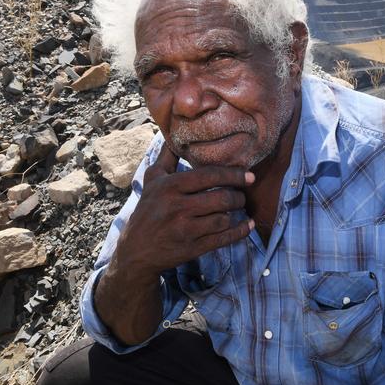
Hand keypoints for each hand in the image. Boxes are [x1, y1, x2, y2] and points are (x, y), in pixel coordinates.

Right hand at [113, 141, 254, 278]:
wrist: (136, 250)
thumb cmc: (148, 209)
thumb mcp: (152, 179)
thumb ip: (167, 157)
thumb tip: (175, 133)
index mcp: (170, 186)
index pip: (209, 176)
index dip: (233, 175)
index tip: (249, 175)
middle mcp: (177, 207)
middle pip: (221, 198)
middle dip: (238, 196)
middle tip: (242, 194)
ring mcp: (185, 230)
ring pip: (224, 219)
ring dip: (237, 213)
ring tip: (239, 207)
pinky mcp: (192, 248)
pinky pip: (223, 239)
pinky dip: (240, 232)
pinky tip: (247, 225)